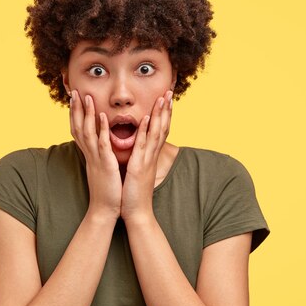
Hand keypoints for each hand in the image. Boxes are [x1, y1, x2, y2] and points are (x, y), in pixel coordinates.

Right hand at [69, 90, 121, 219]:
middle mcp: (89, 154)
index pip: (78, 130)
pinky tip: (102, 116)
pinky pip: (102, 144)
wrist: (105, 210)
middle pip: (78, 127)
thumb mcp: (100, 169)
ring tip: (86, 96)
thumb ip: (99, 156)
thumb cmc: (106, 190)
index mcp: (89, 155)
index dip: (75, 114)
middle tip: (73, 91)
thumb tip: (100, 146)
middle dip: (76, 108)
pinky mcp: (105, 164)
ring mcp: (96, 158)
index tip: (74, 99)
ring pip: (87, 132)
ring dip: (86, 113)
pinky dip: (101, 129)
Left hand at [120, 90, 172, 220]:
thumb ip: (140, 160)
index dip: (164, 115)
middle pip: (163, 128)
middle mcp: (152, 156)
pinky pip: (143, 145)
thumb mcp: (139, 172)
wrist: (137, 213)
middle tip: (170, 92)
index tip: (166, 100)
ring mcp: (147, 160)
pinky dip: (146, 130)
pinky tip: (147, 117)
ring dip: (160, 114)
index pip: (160, 131)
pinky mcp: (139, 166)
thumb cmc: (135, 194)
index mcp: (150, 156)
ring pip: (156, 133)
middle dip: (166, 109)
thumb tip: (139, 151)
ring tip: (163, 98)